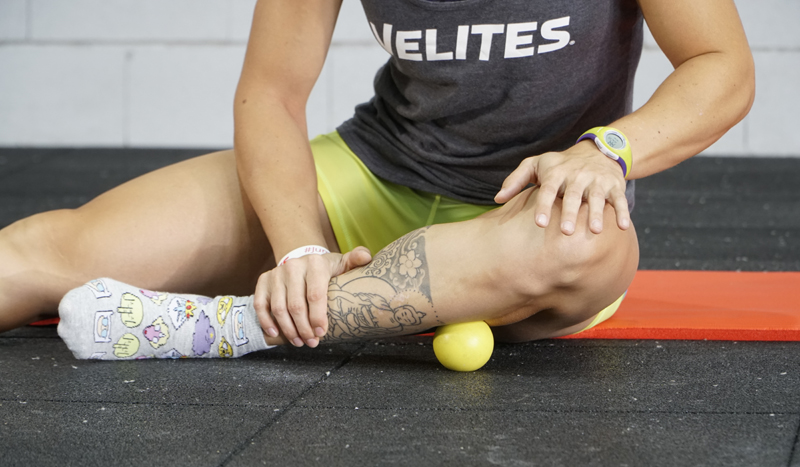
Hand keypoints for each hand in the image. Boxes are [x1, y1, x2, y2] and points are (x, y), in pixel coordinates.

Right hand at [254, 247, 371, 347]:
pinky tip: (276, 334)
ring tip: (299, 342)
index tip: (322, 333)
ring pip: (279, 308)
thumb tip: (367, 256)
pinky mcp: (264, 281)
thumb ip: (355, 260)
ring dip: (288, 330)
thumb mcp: (341, 264)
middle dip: (304, 329)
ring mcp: (276, 274)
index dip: (318, 317)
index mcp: (315, 263)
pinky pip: (261, 305)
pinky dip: (267, 322)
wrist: (302, 260)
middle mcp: (293, 266)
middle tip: (312, 342)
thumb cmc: (326, 270)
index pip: (315, 295)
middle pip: (296, 306)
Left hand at [494, 141, 630, 234]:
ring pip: (598, 198)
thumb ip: (516, 180)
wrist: (597, 151)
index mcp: (556, 173)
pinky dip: (622, 212)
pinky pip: (620, 199)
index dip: (544, 206)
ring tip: (595, 231)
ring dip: (597, 214)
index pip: (548, 190)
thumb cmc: (559, 165)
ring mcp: (597, 180)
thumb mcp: (536, 165)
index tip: (539, 223)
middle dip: (570, 213)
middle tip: (566, 232)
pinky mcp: (615, 185)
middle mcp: (577, 176)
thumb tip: (497, 199)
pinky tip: (623, 227)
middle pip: (574, 195)